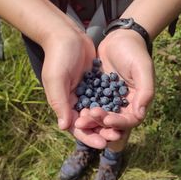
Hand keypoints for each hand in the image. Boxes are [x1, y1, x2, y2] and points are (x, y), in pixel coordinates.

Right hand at [41, 30, 121, 148]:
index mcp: (65, 104)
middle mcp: (75, 102)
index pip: (76, 127)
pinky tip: (124, 110)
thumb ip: (60, 102)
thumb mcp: (56, 79)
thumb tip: (64, 127)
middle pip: (90, 123)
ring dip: (109, 120)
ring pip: (100, 112)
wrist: (66, 36)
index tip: (102, 143)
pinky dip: (113, 105)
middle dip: (102, 130)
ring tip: (121, 127)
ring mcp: (87, 93)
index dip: (88, 136)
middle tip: (116, 136)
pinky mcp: (96, 84)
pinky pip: (105, 98)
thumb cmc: (58, 57)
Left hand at [76, 29, 154, 131]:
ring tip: (79, 120)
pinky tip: (76, 110)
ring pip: (100, 115)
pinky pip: (90, 104)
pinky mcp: (97, 92)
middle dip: (100, 125)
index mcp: (137, 102)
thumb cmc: (135, 52)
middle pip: (112, 122)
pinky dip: (84, 108)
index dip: (118, 123)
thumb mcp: (143, 69)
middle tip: (88, 122)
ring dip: (90, 120)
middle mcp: (123, 104)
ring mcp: (109, 99)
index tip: (107, 119)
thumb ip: (145, 91)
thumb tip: (140, 115)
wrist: (120, 38)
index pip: (129, 120)